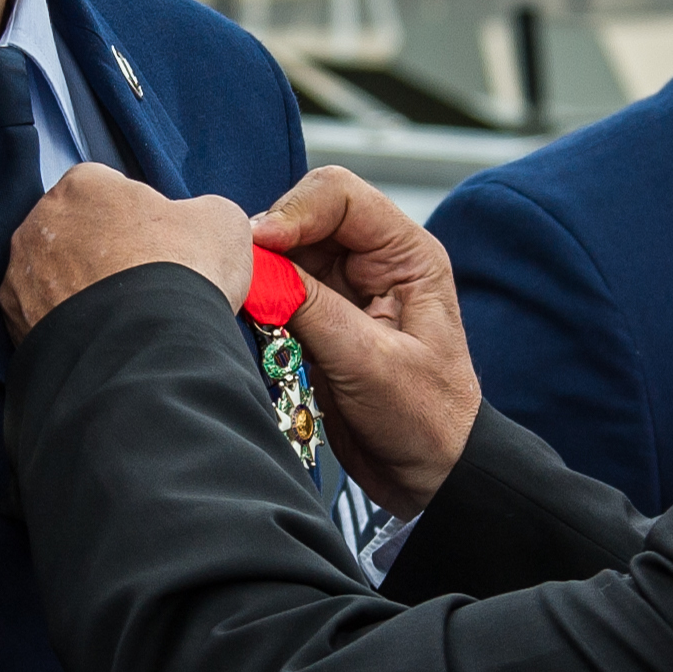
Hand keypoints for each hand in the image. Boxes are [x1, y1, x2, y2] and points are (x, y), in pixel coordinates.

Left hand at [1, 165, 252, 343]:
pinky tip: (98, 336)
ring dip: (78, 288)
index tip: (156, 242)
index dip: (136, 215)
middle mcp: (40, 222)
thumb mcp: (221, 222)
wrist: (151, 351)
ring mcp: (21, 274)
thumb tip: (197, 223)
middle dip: (99, 251)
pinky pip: (41, 315)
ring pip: (52, 274)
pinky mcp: (14, 322)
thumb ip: (202, 211)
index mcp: (84, 184)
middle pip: (73, 229)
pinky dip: (64, 324)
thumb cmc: (183, 275)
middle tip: (138, 280)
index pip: (107, 189)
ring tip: (120, 314)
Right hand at [251, 168, 479, 514]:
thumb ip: (312, 308)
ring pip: (285, 252)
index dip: (292, 211)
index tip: (258, 245)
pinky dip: (261, 299)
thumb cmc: (425, 421)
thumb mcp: (368, 362)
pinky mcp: (321, 318)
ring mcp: (346, 289)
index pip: (340, 195)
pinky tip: (253, 319)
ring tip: (247, 301)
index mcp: (407, 254)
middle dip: (270, 240)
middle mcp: (376, 261)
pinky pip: (279, 289)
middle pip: (305, 216)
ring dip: (262, 271)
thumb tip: (257, 265)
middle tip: (242, 274)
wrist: (430, 476)